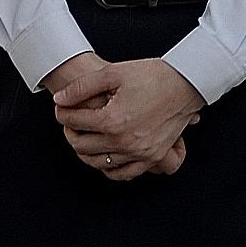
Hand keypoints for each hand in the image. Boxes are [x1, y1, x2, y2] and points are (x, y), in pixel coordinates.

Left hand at [52, 56, 204, 180]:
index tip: (60, 106)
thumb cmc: (152, 75)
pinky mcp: (150, 158)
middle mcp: (123, 142)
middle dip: (70, 131)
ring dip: (85, 151)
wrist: (185, 84)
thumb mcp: (113, 73)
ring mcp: (138, 153)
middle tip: (68, 120)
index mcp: (112, 120)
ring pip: (99, 163)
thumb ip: (83, 87)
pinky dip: (108, 168)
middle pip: (83, 145)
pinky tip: (104, 156)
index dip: (63, 112)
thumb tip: (61, 98)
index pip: (76, 121)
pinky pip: (122, 173)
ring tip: (82, 136)